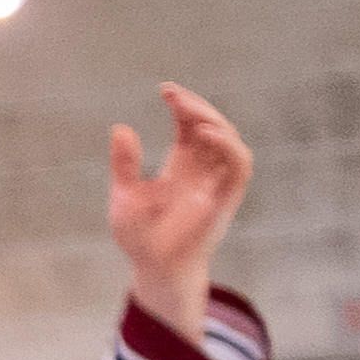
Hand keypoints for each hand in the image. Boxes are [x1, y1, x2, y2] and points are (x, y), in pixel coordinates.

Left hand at [107, 84, 248, 339]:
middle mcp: (203, 171)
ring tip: (187, 110)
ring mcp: (217, 184)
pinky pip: (239, 167)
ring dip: (214, 121)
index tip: (165, 90)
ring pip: (231, 142)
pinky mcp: (226, 199)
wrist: (153, 269)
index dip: (184, 106)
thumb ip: (125, 163)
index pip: (191, 126)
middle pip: (213, 128)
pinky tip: (204, 134)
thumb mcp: (125, 194)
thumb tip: (120, 127)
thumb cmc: (140, 237)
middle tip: (172, 95)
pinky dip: (228, 147)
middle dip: (196, 107)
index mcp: (182, 166)